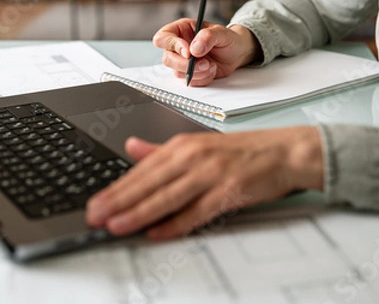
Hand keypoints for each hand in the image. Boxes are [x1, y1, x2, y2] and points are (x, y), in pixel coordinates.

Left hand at [86, 126, 323, 239]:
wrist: (284, 151)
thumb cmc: (241, 152)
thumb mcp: (197, 145)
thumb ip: (161, 150)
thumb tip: (131, 146)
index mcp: (183, 146)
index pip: (141, 170)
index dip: (116, 188)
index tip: (95, 202)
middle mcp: (193, 157)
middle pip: (149, 182)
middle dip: (118, 201)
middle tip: (94, 216)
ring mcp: (211, 173)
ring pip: (167, 196)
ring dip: (139, 212)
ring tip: (115, 225)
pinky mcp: (229, 190)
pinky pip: (197, 211)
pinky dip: (176, 223)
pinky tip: (157, 233)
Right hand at [153, 19, 261, 86]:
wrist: (237, 52)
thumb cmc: (228, 39)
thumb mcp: (221, 33)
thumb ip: (207, 37)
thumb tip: (194, 48)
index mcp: (181, 30)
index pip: (163, 38)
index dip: (172, 45)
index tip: (188, 52)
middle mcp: (178, 46)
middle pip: (167, 59)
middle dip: (186, 64)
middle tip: (204, 62)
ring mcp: (182, 62)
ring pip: (178, 72)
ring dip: (197, 72)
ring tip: (212, 65)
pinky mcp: (190, 74)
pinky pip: (190, 82)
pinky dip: (203, 79)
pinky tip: (212, 70)